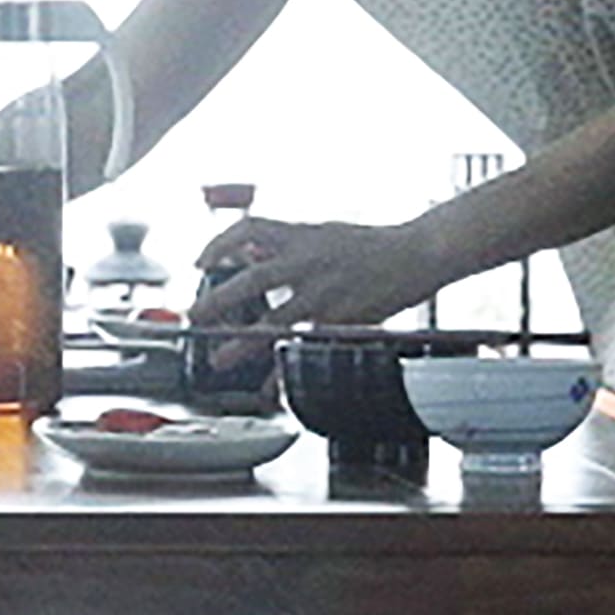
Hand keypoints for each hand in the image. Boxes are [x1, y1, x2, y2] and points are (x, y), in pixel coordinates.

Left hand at [186, 209, 445, 355]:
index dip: (220, 243)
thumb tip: (254, 250)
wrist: (419, 252)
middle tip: (196, 315)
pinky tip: (271, 384)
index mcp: (303, 235)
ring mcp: (324, 292)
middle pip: (252, 280)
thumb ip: (289, 243)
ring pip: (274, 319)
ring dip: (241, 342)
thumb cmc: (374, 244)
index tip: (201, 260)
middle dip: (218, 300)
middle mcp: (309, 262)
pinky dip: (286, 369)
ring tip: (219, 358)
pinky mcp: (341, 319)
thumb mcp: (325, 232)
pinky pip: (305, 345)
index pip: (250, 229)